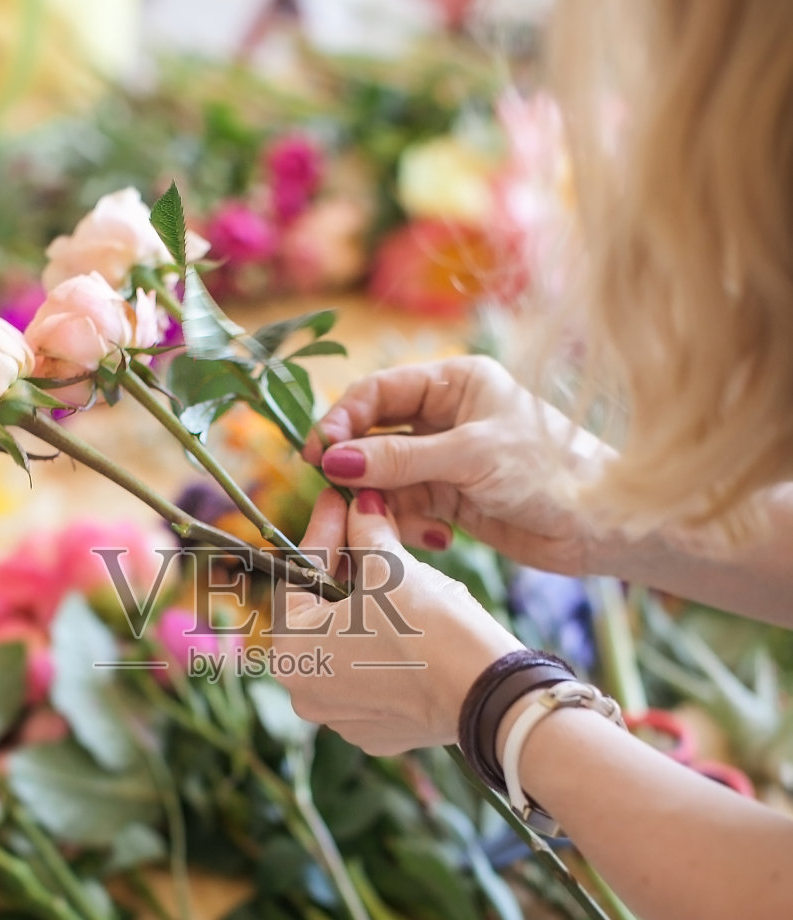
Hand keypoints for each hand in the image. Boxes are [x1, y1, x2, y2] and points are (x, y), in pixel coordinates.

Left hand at [272, 488, 519, 753]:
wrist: (486, 692)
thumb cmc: (429, 626)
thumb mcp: (392, 566)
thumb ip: (365, 531)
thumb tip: (360, 504)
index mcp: (292, 651)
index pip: (298, 576)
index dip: (324, 531)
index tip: (340, 501)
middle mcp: (305, 693)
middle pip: (319, 613)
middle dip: (343, 568)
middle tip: (365, 529)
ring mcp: (341, 717)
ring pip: (345, 646)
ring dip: (363, 609)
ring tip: (392, 574)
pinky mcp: (378, 730)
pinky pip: (371, 677)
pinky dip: (383, 648)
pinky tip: (408, 625)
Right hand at [302, 356, 617, 577]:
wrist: (601, 525)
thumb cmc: (549, 469)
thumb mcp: (470, 457)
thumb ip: (399, 459)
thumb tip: (333, 461)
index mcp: (456, 383)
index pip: (380, 391)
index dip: (344, 419)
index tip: (318, 452)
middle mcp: (448, 415)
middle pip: (376, 433)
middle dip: (356, 465)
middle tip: (335, 492)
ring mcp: (448, 459)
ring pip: (387, 476)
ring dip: (382, 501)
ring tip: (386, 523)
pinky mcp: (453, 499)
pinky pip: (407, 507)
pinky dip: (407, 523)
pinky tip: (432, 537)